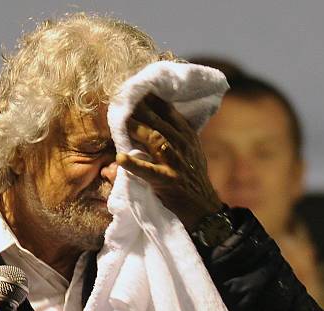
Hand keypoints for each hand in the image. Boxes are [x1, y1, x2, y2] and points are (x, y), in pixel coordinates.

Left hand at [116, 93, 222, 229]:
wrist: (204, 209)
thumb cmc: (191, 181)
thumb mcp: (188, 153)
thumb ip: (174, 138)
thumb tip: (152, 124)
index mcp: (187, 136)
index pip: (169, 111)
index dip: (152, 99)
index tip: (136, 88)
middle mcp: (182, 145)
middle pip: (159, 121)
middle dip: (141, 109)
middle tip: (123, 98)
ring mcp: (175, 162)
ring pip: (155, 139)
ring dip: (138, 129)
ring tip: (122, 121)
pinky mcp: (168, 181)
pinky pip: (148, 171)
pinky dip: (134, 165)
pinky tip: (120, 158)